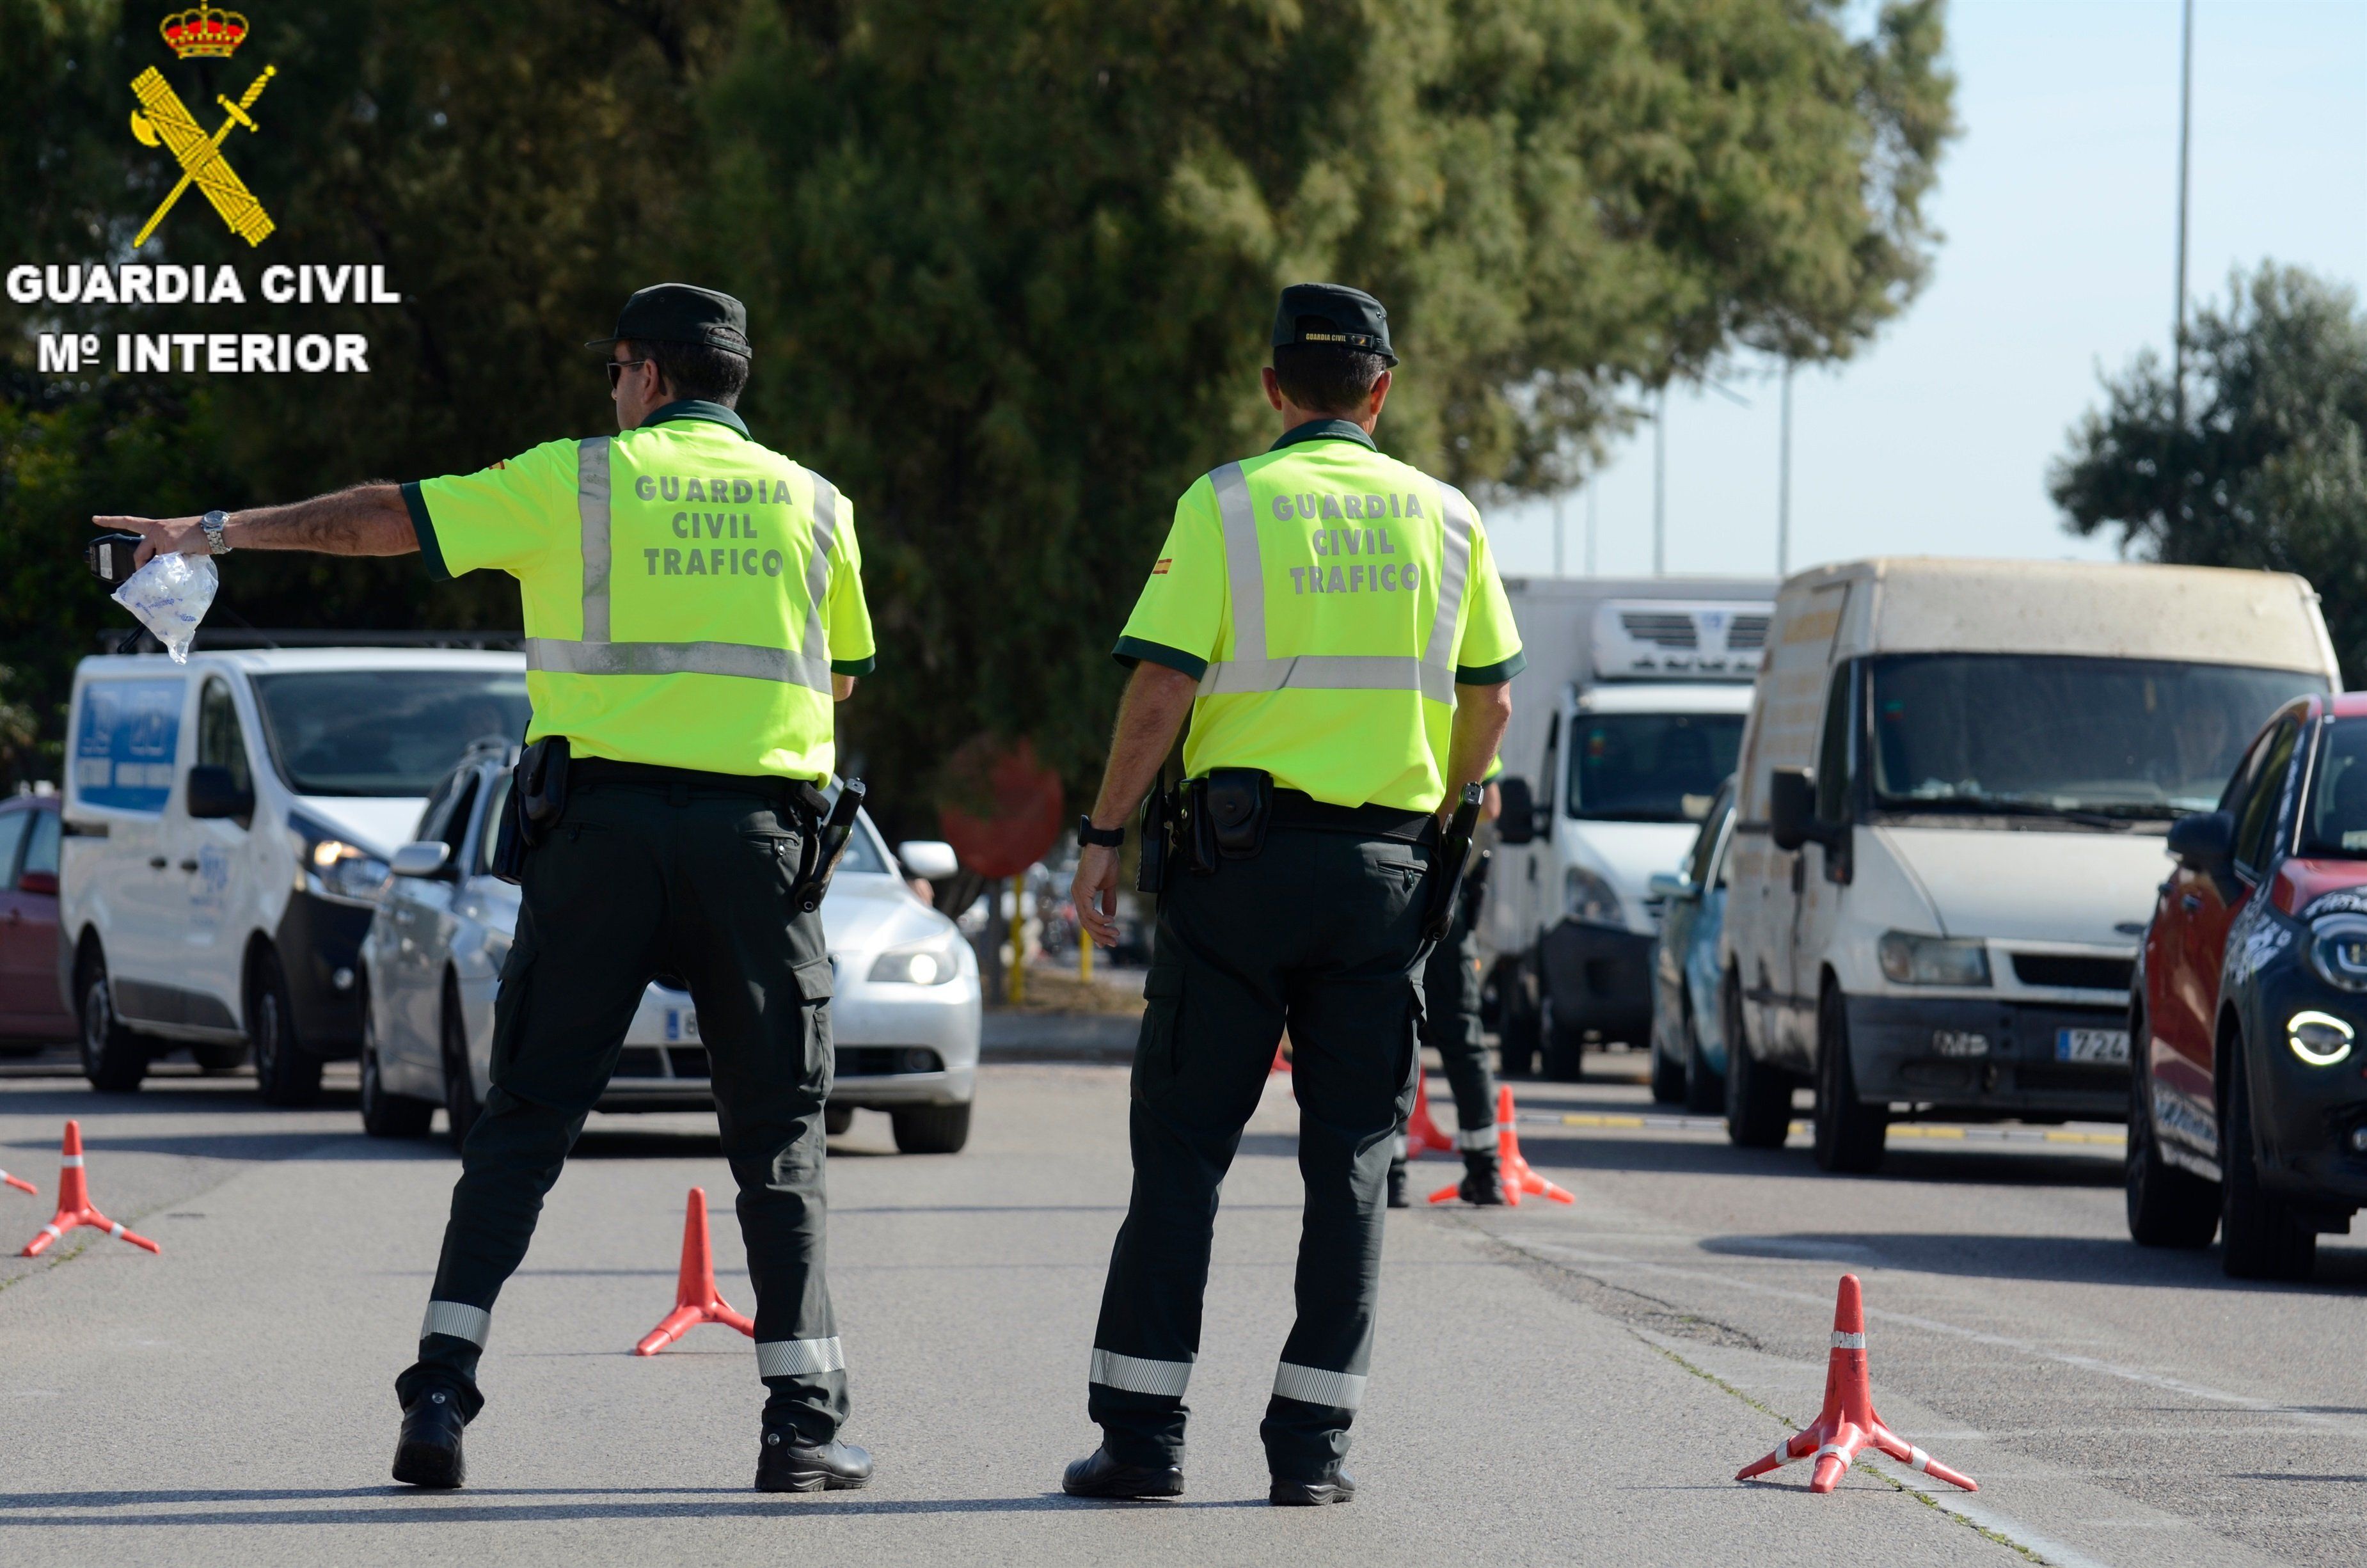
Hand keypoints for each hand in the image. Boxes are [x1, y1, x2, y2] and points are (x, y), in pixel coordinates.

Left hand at [93, 514, 208, 567]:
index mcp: (156, 526)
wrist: (216, 529)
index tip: (94, 519)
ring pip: (154, 562)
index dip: (110, 521)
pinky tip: (185, 561)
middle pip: (139, 553)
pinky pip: (165, 565)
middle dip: (141, 568)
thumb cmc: (201, 535)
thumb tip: (158, 569)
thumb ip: (166, 550)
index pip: (129, 521)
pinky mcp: (170, 545)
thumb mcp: (179, 540)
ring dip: (164, 569)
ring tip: (180, 563)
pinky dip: (174, 569)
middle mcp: (156, 529)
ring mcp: (162, 537)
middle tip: (145, 578)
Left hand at [1071, 844, 1121, 948]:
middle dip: (1100, 935)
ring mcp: (1078, 893)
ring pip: (1087, 920)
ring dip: (1102, 930)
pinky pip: (1090, 912)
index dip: (1096, 931)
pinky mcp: (1083, 891)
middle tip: (1113, 943)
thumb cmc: (1106, 861)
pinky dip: (1100, 919)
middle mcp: (1077, 895)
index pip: (1086, 918)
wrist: (1103, 845)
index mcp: (1082, 894)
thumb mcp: (1109, 885)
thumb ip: (1109, 901)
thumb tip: (1111, 916)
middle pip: (1086, 923)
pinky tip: (1111, 921)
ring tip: (1116, 934)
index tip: (1106, 942)